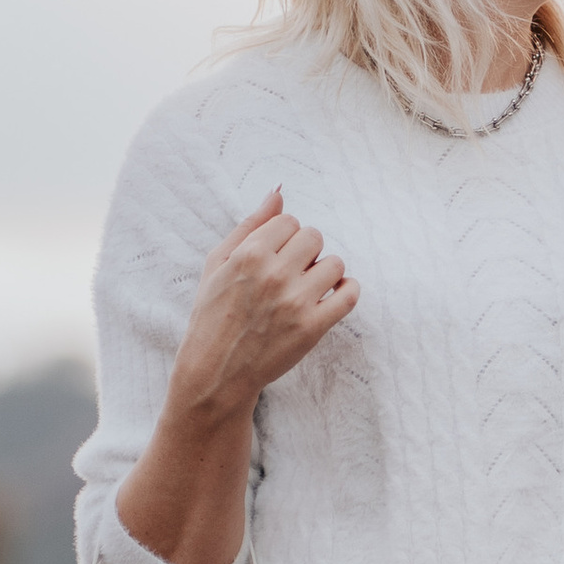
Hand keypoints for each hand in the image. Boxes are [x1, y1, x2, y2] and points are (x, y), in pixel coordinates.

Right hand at [167, 190, 358, 422]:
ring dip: (325, 271)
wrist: (215, 371)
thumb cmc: (213, 314)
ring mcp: (296, 302)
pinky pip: (349, 295)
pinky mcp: (312, 328)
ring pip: (335, 263)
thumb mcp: (218, 263)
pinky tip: (333, 294)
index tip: (275, 256)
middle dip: (305, 251)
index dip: (285, 237)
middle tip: (291, 273)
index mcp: (250, 254)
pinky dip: (348, 290)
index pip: (290, 221)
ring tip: (307, 287)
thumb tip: (278, 192)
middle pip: (314, 237)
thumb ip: (250, 225)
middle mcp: (274, 275)